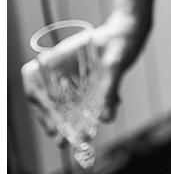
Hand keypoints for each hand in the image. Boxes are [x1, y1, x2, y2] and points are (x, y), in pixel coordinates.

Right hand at [22, 9, 151, 140]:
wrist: (131, 31)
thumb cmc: (120, 40)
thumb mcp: (115, 63)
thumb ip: (110, 89)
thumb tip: (106, 118)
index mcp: (55, 60)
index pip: (36, 88)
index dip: (41, 109)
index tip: (53, 126)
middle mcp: (59, 70)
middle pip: (48, 101)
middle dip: (56, 122)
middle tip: (65, 141)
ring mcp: (71, 77)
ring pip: (63, 104)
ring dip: (72, 122)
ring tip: (82, 138)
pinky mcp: (85, 84)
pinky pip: (81, 102)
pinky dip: (90, 112)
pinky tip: (106, 115)